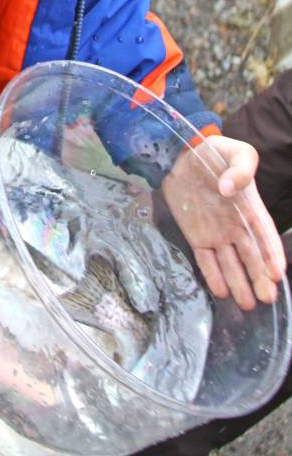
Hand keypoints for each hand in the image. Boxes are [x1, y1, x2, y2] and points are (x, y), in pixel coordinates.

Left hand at [161, 135, 285, 309]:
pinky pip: (206, 259)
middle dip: (260, 278)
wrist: (181, 154)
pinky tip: (221, 291)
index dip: (271, 254)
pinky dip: (213, 275)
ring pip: (230, 264)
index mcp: (251, 208)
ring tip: (247, 303)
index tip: (276, 273)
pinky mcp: (196, 236)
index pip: (265, 235)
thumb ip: (241, 169)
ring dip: (239, 283)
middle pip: (251, 257)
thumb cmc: (213, 152)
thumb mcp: (235, 152)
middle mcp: (237, 226)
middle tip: (266, 298)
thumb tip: (230, 189)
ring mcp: (217, 233)